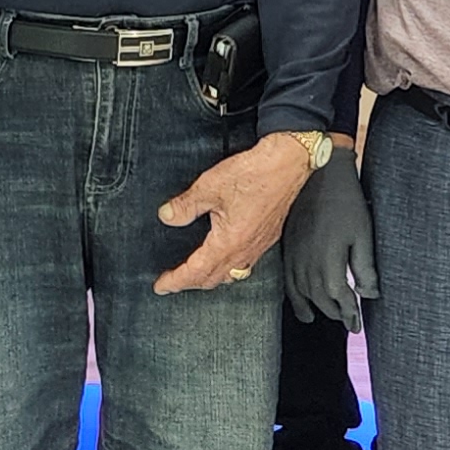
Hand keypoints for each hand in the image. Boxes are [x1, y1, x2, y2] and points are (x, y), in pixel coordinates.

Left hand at [154, 136, 315, 294]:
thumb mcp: (210, 186)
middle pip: (213, 279)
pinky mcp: (266, 238)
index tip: (161, 286)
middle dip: (189, 283)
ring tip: (194, 274)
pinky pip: (244, 265)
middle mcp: (245, 250)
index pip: (196, 272)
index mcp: (228, 242)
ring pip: (230, 275)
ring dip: (209, 278)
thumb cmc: (254, 173)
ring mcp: (258, 246)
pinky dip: (228, 269)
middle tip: (171, 282)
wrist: (288, 164)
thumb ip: (186, 205)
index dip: (175, 281)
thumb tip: (167, 217)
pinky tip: (223, 259)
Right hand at [282, 142, 373, 325]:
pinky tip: (301, 304)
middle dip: (335, 313)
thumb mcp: (363, 234)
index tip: (357, 324)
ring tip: (323, 317)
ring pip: (301, 293)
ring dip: (313, 308)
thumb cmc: (346, 202)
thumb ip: (364, 267)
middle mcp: (307, 262)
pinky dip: (294, 296)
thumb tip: (369, 294)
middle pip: (320, 298)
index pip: (339, 297)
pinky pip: (287, 281)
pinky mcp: (287, 248)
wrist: (319, 174)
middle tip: (348, 322)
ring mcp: (294, 256)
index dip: (349, 313)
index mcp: (328, 260)